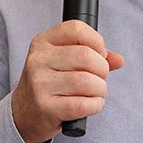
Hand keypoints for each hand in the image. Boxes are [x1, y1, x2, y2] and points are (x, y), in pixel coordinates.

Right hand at [10, 21, 124, 142]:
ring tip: (95, 93)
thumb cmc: (49, 84)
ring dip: (100, 89)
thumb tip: (118, 59)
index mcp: (42, 42)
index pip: (76, 29)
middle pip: (86, 56)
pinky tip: (90, 105)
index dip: (97, 41)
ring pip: (87, 81)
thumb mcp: (62, 62)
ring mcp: (40, 84)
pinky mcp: (47, 107)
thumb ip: (92, 56)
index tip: (99, 54)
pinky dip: (95, 105)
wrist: (24, 113)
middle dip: (102, 69)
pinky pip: (84, 104)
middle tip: (99, 78)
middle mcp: (38, 60)